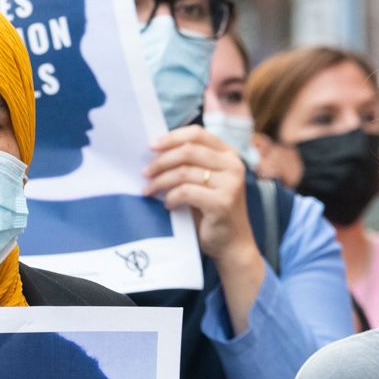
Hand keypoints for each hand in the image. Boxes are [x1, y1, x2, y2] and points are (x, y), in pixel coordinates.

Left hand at [144, 127, 254, 261]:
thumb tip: (154, 152)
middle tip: (145, 173)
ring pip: (184, 172)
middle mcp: (233, 165)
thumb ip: (189, 165)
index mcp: (228, 155)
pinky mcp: (222, 202)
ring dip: (160, 181)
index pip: (198, 134)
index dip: (172, 137)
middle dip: (161, 161)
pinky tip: (168, 205)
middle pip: (188, 151)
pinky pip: (185, 192)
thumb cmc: (211, 212)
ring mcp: (230, 184)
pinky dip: (171, 197)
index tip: (151, 146)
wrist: (231, 244)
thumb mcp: (203, 182)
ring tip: (149, 190)